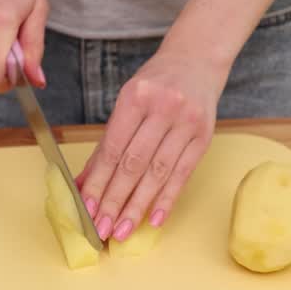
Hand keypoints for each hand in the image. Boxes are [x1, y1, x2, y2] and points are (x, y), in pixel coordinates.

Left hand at [76, 48, 226, 240]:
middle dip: (114, 200)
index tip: (86, 208)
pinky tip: (155, 219)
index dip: (98, 182)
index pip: (112, 148)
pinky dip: (167, 199)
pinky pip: (183, 174)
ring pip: (157, 173)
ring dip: (138, 206)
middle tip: (101, 229)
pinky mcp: (204, 136)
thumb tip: (86, 180)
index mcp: (136, 97)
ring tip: (122, 231)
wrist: (198, 58)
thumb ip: (109, 140)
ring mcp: (186, 123)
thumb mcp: (128, 100)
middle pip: (133, 164)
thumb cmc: (157, 81)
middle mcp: (163, 109)